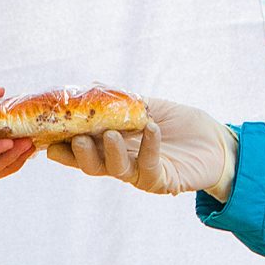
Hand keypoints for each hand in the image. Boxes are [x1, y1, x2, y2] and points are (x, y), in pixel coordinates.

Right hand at [44, 96, 237, 197]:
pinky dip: (149, 146)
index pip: (80, 150)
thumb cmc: (181, 125)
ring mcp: (140, 173)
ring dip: (109, 152)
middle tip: (74, 138)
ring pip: (115, 169)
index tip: (47, 136)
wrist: (217, 142)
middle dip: (78, 153)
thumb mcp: (148, 107)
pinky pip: (149, 166)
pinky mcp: (162, 180)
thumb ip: (121, 101)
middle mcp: (122, 163)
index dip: (62, 146)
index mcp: (112, 147)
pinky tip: (151, 128)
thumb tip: (91, 84)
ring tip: (110, 134)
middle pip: (91, 164)